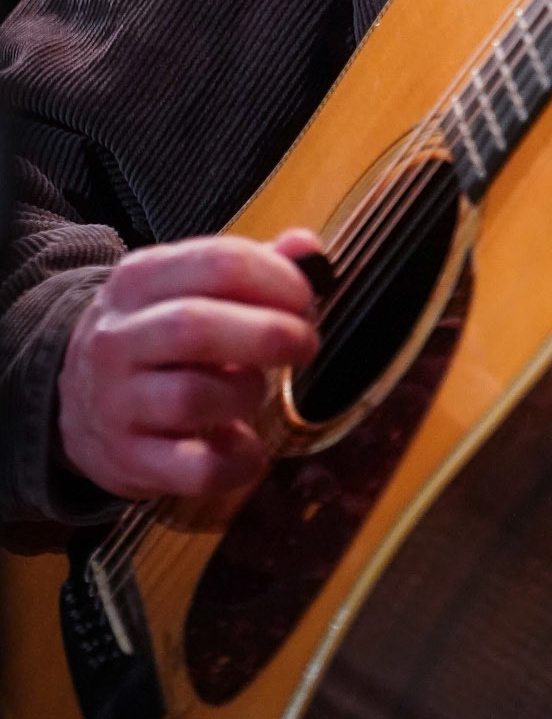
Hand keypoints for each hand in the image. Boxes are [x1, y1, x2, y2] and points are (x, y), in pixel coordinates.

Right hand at [57, 228, 321, 499]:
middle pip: (196, 327)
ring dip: (247, 392)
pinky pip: (194, 469)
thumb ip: (249, 267)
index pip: (217, 263)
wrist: (78, 402)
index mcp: (139, 280)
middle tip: (304, 343)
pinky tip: (248, 449)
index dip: (278, 279)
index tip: (306, 299)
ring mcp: (116, 403)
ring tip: (254, 388)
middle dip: (268, 334)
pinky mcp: (128, 460)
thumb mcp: (185, 287)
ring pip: (192, 397)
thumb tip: (306, 248)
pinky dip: (236, 463)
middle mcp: (119, 338)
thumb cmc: (154, 339)